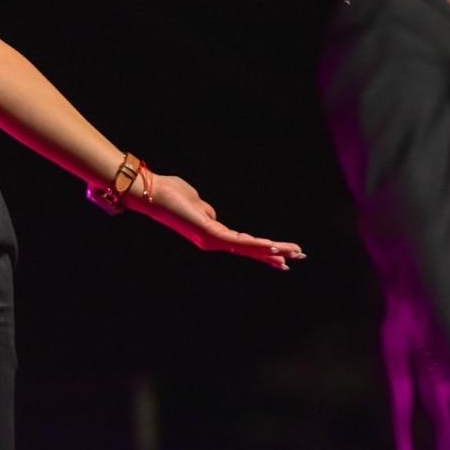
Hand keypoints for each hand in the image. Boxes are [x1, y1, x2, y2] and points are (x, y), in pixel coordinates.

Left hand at [130, 173, 305, 270]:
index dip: (264, 249)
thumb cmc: (170, 194)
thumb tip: (213, 216)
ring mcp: (210, 239)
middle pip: (250, 249)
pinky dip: (256, 244)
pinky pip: (237, 240)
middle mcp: (212, 241)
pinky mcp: (208, 232)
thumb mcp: (196, 203)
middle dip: (275, 254)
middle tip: (298, 257)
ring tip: (294, 253)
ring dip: (273, 249)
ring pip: (248, 247)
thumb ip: (207, 213)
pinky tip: (272, 246)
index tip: (283, 256)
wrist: (150, 192)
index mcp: (211, 234)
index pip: (244, 244)